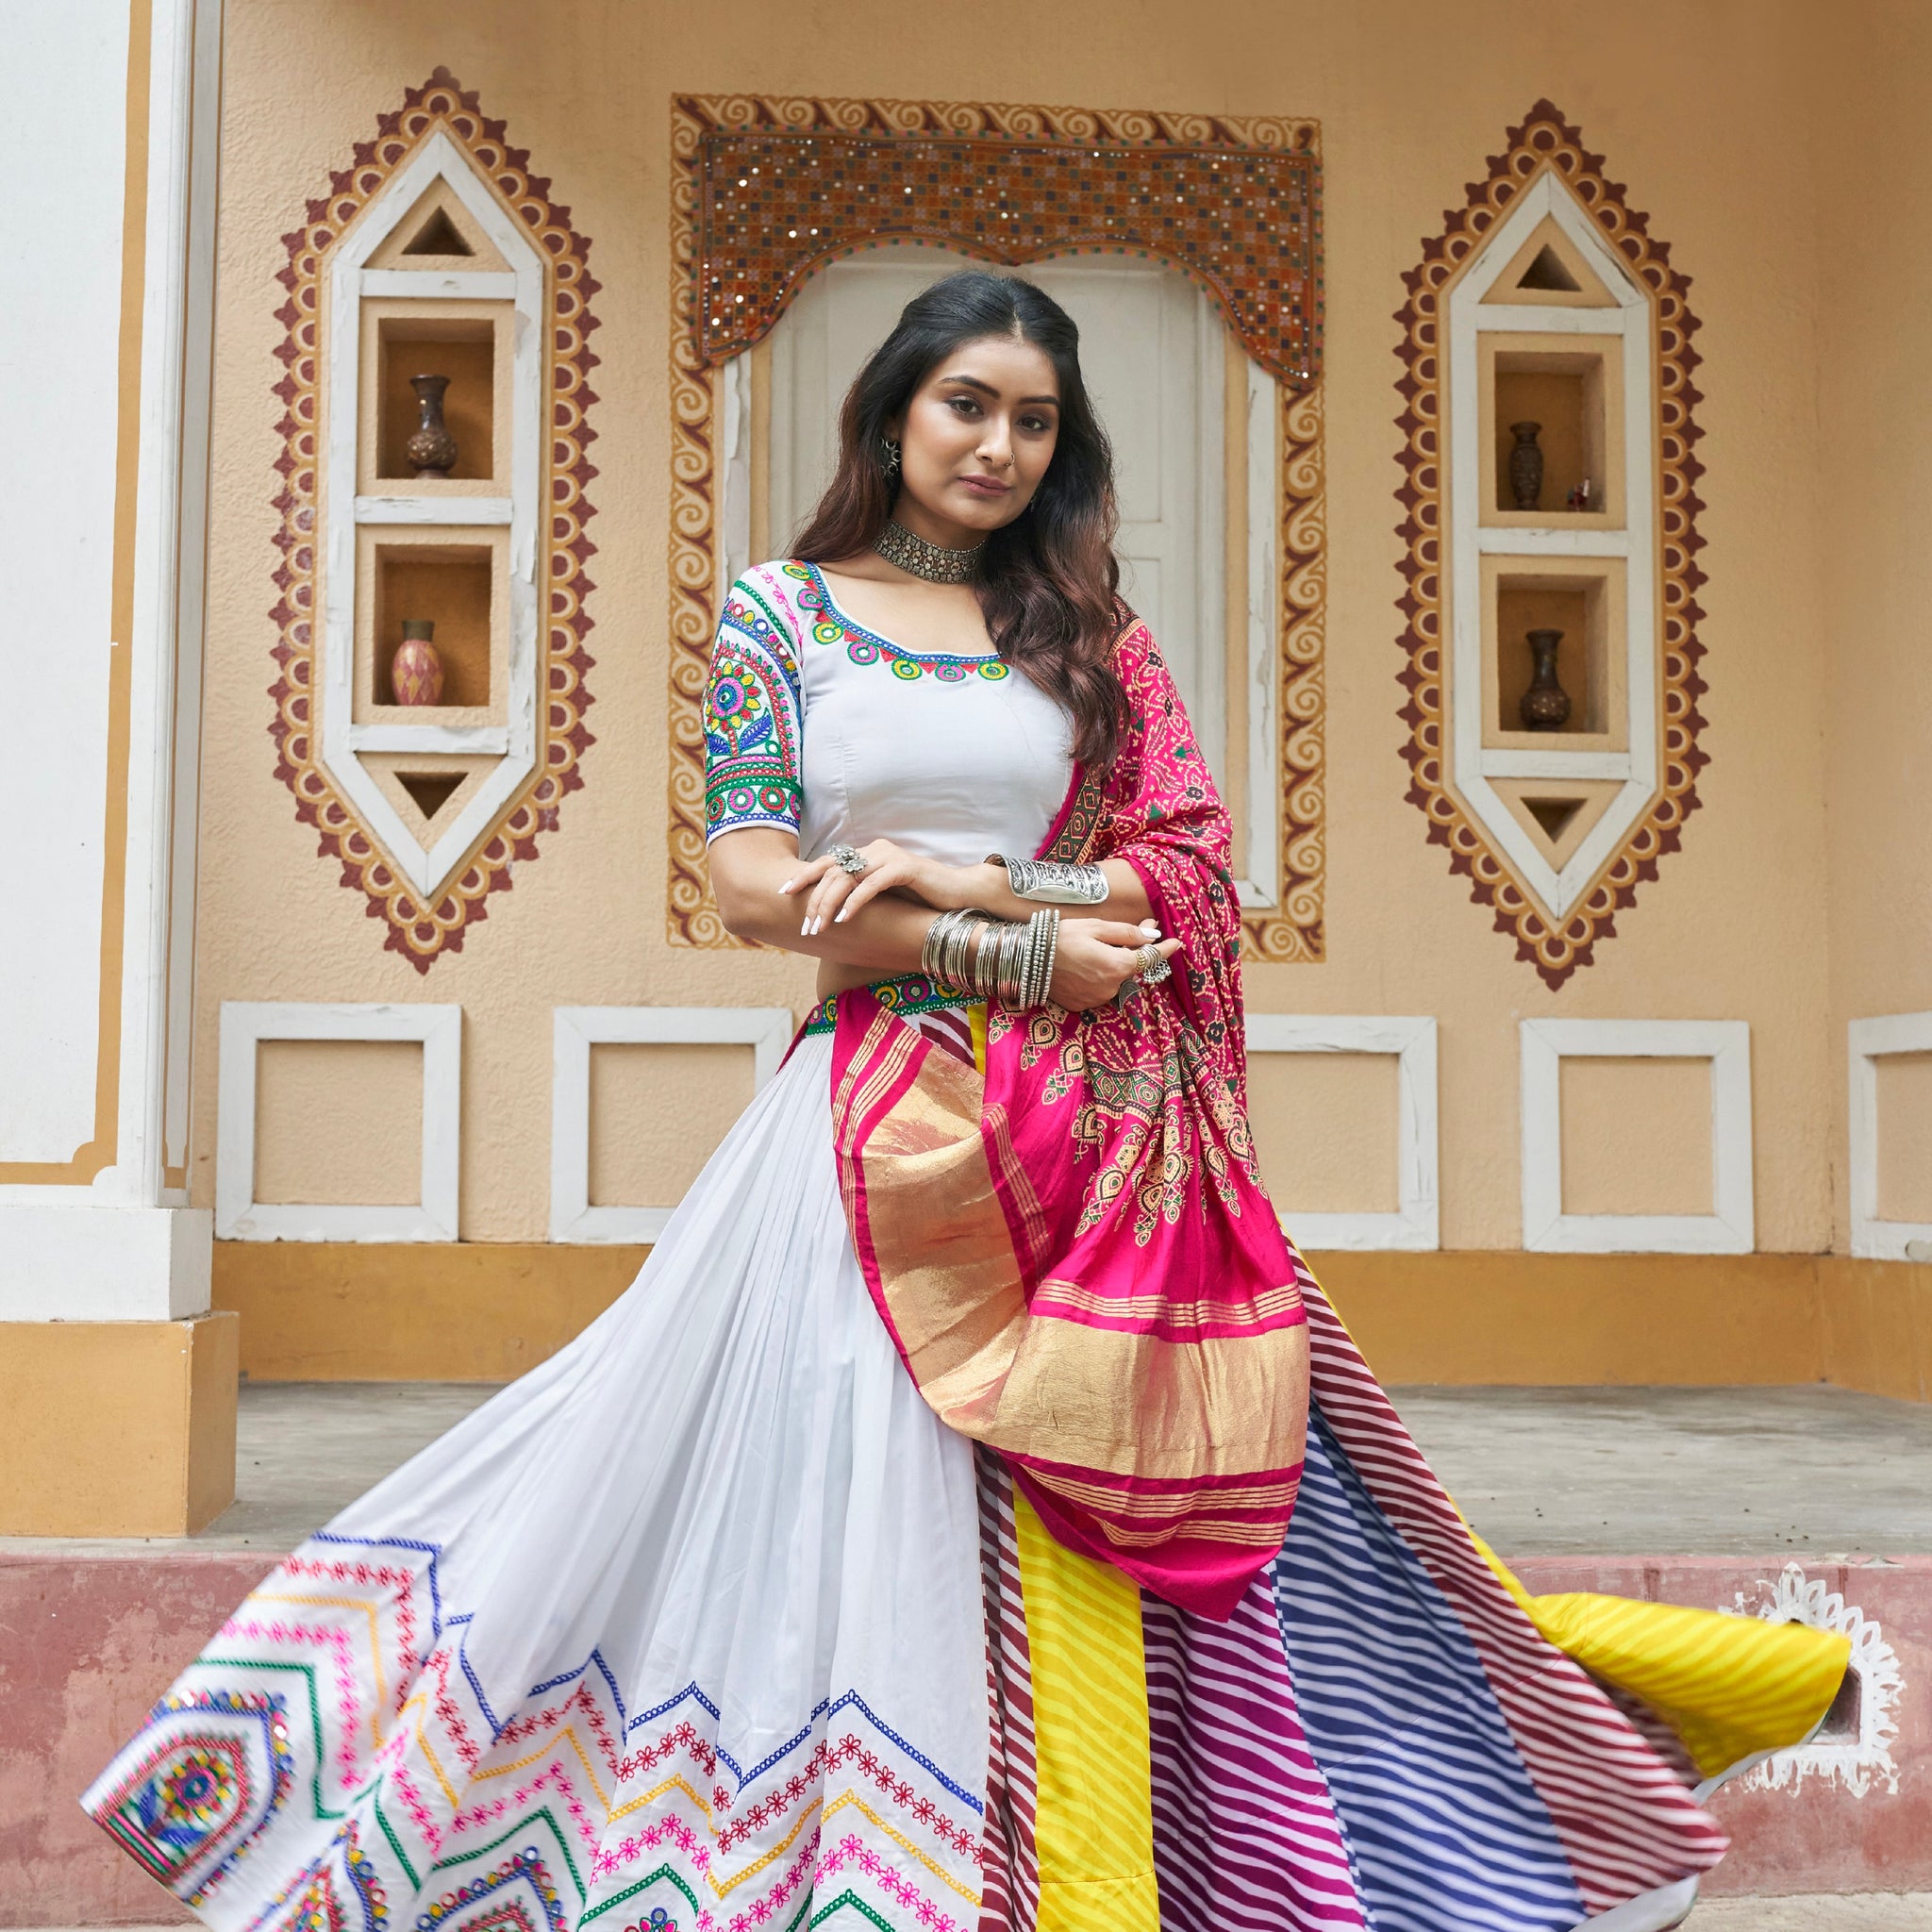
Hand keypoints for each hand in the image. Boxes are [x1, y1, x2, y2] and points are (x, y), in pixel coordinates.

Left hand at [781, 838, 967, 934]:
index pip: (828, 862)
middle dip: (815, 900)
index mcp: (867, 854)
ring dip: (830, 904)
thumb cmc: (920, 900)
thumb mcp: (883, 897)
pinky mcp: (906, 868)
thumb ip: (859, 895)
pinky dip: (856, 902)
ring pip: (848, 878)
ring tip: (820, 927)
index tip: (783, 893)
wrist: (959, 896)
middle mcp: (875, 850)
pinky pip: (872, 885)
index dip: (804, 875)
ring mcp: (890, 856)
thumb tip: (828, 912)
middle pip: (833, 871)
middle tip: (806, 926)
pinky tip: (845, 919)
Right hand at [1050, 918, 1181, 1012]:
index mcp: (1117, 965)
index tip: (1176, 943)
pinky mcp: (1083, 1005)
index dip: (1165, 950)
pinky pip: (1099, 990)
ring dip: (1112, 966)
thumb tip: (1152, 933)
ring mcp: (1097, 999)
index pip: (1150, 958)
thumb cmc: (1060, 937)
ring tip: (1089, 951)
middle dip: (1132, 952)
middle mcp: (1111, 987)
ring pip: (1115, 979)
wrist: (1025, 960)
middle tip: (1124, 933)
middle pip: (1131, 968)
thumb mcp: (1095, 926)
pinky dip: (1096, 978)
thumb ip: (1127, 932)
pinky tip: (1080, 966)